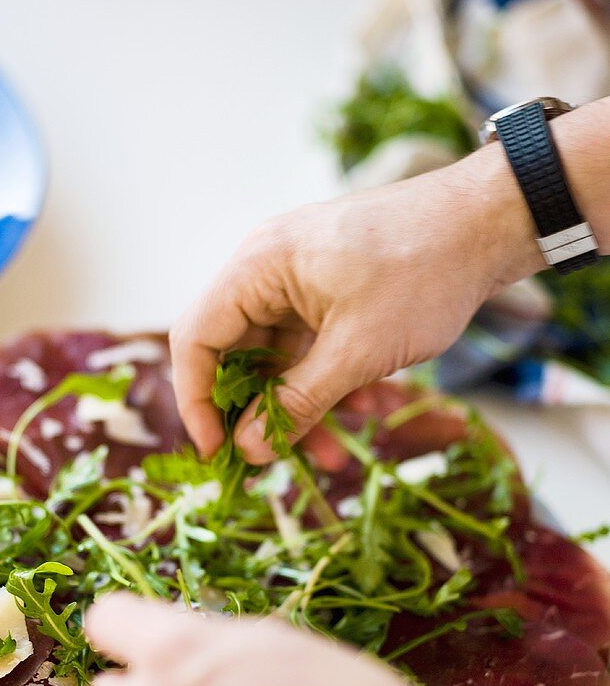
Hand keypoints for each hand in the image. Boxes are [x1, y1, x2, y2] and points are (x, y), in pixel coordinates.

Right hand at [170, 144, 538, 463]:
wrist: (489, 223)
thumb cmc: (423, 271)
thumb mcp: (358, 351)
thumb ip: (296, 403)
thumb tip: (248, 450)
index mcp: (257, 268)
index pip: (196, 340)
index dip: (199, 402)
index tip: (219, 452)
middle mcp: (266, 271)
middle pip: (236, 355)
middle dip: (259, 414)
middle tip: (277, 463)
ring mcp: (297, 281)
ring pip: (278, 360)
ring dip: (302, 407)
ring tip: (337, 454)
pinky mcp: (327, 292)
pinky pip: (311, 348)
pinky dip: (330, 382)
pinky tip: (368, 407)